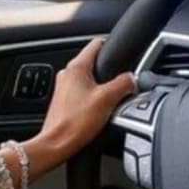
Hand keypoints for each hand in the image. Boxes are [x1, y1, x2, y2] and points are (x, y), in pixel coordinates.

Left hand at [6, 39, 134, 187]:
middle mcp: (67, 74)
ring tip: (110, 102)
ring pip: (90, 80)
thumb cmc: (75, 123)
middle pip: (95, 63)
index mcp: (76, 67)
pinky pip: (84, 93)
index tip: (123, 55)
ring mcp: (64, 88)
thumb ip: (124, 83)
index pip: (97, 44)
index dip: (113, 46)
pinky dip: (94, 98)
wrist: (56, 145)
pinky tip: (100, 112)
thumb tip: (133, 79)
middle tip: (121, 85)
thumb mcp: (107, 99)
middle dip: (110, 73)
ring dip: (102, 88)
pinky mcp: (64, 102)